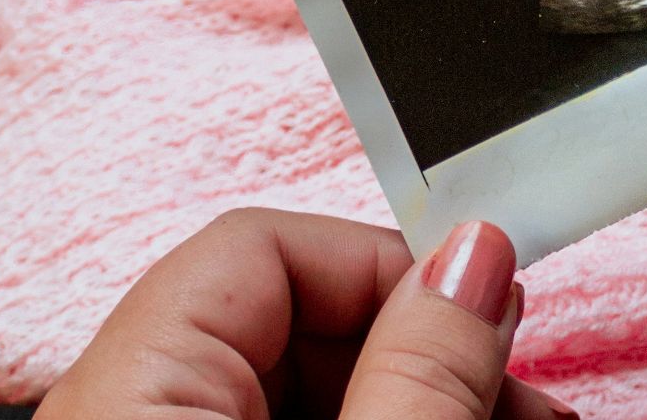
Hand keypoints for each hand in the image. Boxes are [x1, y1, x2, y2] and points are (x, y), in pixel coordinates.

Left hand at [37, 209, 575, 418]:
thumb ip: (421, 372)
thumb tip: (477, 257)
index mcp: (128, 402)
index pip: (260, 245)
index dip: (388, 262)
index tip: (482, 309)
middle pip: (290, 319)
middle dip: (427, 344)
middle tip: (518, 398)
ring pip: (303, 392)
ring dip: (423, 397)